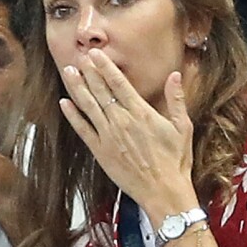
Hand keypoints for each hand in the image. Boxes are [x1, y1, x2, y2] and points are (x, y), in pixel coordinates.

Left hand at [60, 49, 198, 225]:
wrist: (163, 191)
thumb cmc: (175, 161)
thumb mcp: (182, 127)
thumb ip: (176, 100)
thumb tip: (175, 75)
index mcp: (141, 113)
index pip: (118, 83)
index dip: (105, 66)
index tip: (95, 54)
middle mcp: (121, 121)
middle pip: (100, 91)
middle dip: (89, 72)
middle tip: (79, 57)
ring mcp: (108, 136)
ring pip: (89, 106)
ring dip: (78, 88)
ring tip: (69, 71)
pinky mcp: (100, 151)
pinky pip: (83, 130)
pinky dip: (73, 116)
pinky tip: (64, 103)